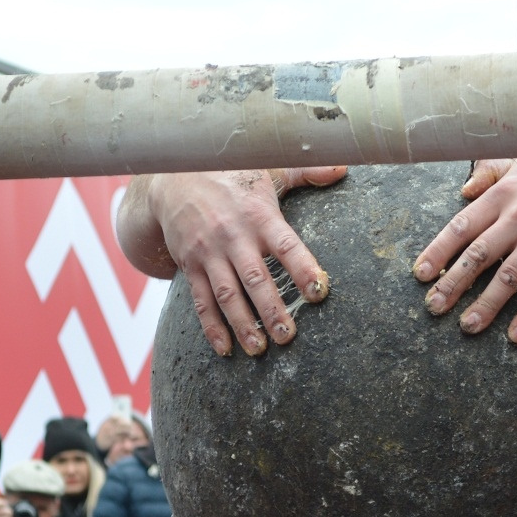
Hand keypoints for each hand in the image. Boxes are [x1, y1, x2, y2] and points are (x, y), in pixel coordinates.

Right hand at [116, 168, 343, 356]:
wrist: (173, 177)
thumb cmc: (232, 175)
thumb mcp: (269, 167)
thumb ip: (307, 172)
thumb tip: (342, 167)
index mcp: (259, 215)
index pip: (286, 246)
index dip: (303, 268)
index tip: (319, 291)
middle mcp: (233, 237)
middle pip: (255, 279)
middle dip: (272, 310)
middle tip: (289, 337)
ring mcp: (209, 253)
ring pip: (227, 295)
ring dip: (243, 324)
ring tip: (260, 349)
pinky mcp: (191, 265)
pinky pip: (201, 301)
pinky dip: (212, 327)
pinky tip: (225, 349)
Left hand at [412, 156, 516, 343]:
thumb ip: (493, 171)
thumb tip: (464, 189)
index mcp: (505, 193)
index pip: (462, 226)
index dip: (438, 252)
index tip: (420, 274)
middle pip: (477, 256)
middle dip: (452, 285)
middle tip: (432, 308)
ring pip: (506, 278)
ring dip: (484, 306)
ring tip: (467, 326)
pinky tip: (516, 335)